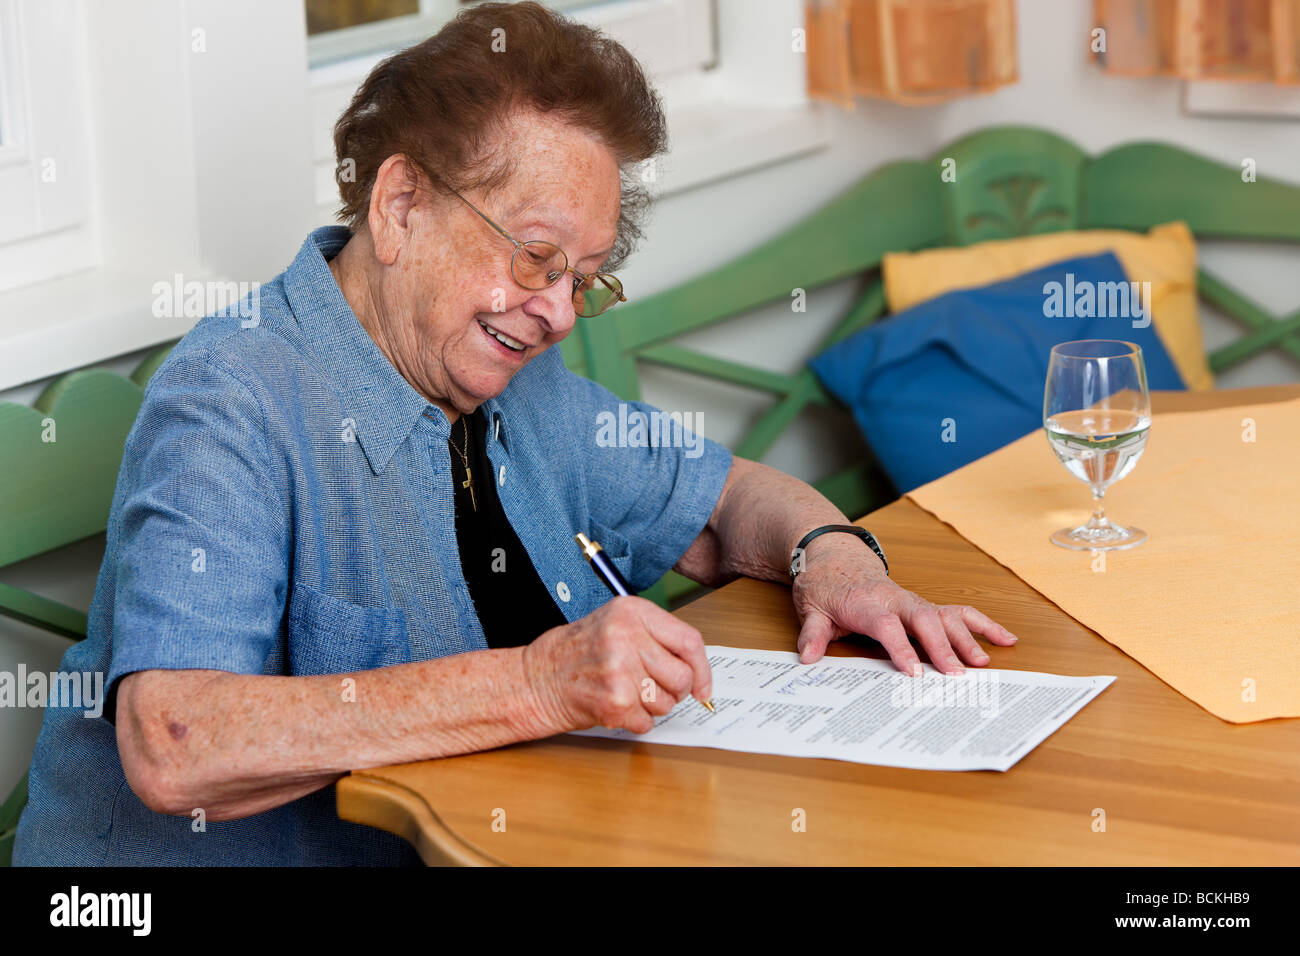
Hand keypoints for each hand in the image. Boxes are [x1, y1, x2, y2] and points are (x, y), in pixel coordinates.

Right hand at [522, 595, 713, 733]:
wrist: (536, 679)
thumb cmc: (577, 653)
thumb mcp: (616, 625)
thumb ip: (655, 637)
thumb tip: (697, 669)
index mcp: (631, 612)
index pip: (689, 641)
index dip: (702, 669)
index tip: (703, 686)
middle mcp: (627, 637)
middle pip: (682, 677)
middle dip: (674, 691)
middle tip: (652, 688)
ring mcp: (620, 670)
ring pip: (666, 703)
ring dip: (651, 707)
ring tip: (625, 692)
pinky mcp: (614, 701)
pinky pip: (647, 722)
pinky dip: (635, 722)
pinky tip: (613, 706)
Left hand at [792, 536, 1016, 674]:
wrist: (836, 560)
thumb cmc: (826, 588)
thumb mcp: (812, 609)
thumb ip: (813, 634)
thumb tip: (807, 657)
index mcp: (869, 603)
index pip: (887, 625)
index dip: (901, 648)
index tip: (914, 672)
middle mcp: (897, 600)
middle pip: (924, 621)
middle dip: (942, 648)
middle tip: (956, 675)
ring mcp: (915, 603)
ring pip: (946, 617)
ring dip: (967, 639)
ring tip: (984, 664)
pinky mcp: (927, 607)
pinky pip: (959, 613)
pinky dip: (984, 625)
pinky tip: (1006, 640)